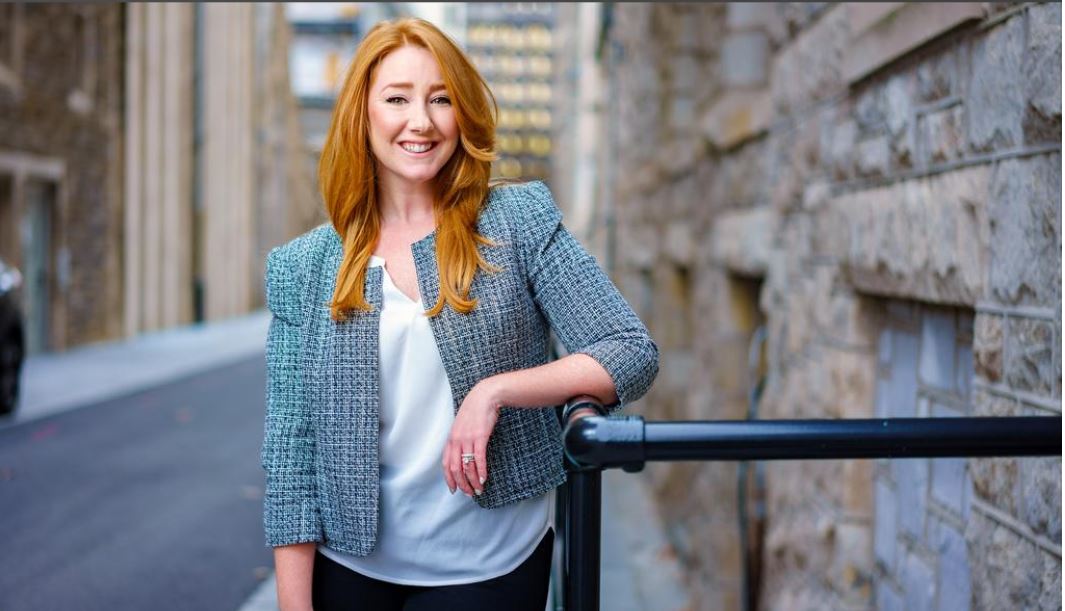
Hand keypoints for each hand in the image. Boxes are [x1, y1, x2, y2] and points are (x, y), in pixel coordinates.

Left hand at [443, 379, 501, 496]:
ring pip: (467, 466)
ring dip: (472, 481)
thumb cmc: (475, 411)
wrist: (485, 396)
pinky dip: (480, 471)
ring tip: (479, 489)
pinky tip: (483, 478)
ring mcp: (467, 438)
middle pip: (455, 468)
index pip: (446, 463)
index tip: (454, 489)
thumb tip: (463, 455)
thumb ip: (461, 440)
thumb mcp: (462, 426)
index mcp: (451, 438)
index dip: (449, 479)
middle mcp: (457, 440)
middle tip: (469, 493)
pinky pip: (478, 458)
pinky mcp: (480, 437)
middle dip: (461, 484)